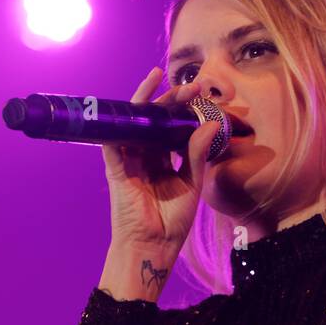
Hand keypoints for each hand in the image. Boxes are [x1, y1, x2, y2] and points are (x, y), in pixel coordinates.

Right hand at [100, 68, 220, 296]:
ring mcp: (129, 161)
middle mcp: (145, 157)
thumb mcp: (192, 183)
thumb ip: (198, 153)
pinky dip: (119, 119)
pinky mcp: (116, 168)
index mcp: (163, 161)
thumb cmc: (172, 222)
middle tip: (192, 85)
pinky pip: (113, 139)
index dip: (184, 109)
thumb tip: (212, 123)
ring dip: (147, 100)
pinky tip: (132, 101)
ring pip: (134, 122)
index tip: (202, 93)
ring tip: (161, 78)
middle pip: (154, 120)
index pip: (172, 127)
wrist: (154, 246)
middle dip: (171, 99)